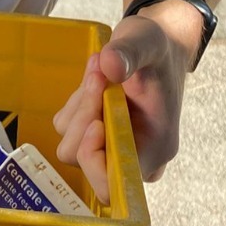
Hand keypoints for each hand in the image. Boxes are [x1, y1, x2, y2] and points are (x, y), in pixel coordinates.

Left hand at [52, 14, 190, 204]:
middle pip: (83, 162)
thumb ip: (130, 54)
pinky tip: (96, 77)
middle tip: (98, 78)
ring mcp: (110, 143)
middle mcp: (133, 153)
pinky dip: (76, 100)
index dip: (94, 159)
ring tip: (100, 70)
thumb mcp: (147, 42)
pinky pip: (68, 125)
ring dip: (79, 104)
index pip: (114, 184)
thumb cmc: (157, 47)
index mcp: (154, 148)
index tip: (98, 121)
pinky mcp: (94, 130)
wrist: (157, 44)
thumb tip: (109, 65)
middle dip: (83, 119)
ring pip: (71, 142)